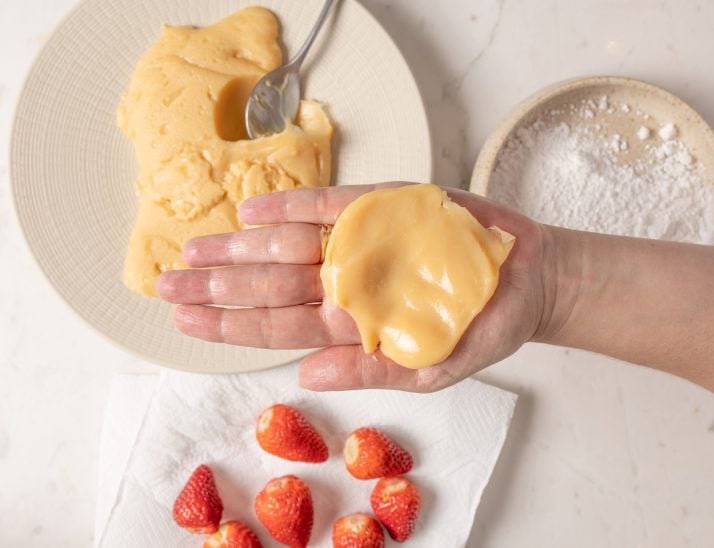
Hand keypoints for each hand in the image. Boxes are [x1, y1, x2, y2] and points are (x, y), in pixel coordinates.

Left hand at [157, 183, 547, 391]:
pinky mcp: (383, 209)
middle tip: (167, 285)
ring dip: (240, 247)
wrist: (527, 279)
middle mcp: (346, 283)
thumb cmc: (480, 327)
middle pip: (270, 285)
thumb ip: (372, 372)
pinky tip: (253, 210)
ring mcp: (361, 245)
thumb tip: (308, 376)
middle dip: (217, 287)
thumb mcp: (432, 368)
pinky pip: (330, 206)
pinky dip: (292, 207)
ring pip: (288, 245)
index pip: (278, 326)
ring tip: (196, 248)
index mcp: (352, 325)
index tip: (185, 320)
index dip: (230, 325)